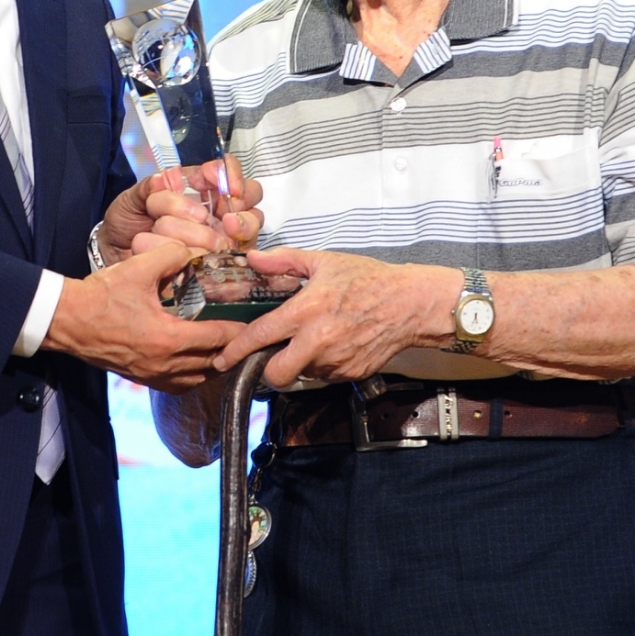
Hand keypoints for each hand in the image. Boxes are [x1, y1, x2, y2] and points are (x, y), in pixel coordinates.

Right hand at [44, 241, 245, 392]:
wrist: (66, 321)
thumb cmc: (100, 296)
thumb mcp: (138, 268)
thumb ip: (172, 255)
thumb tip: (192, 252)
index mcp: (168, 338)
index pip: (218, 339)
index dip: (239, 331)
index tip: (253, 322)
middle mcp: (164, 364)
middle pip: (213, 363)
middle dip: (231, 349)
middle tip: (244, 333)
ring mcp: (152, 375)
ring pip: (197, 378)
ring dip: (213, 364)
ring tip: (222, 346)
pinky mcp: (141, 378)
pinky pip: (179, 384)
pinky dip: (193, 374)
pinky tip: (193, 359)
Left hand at [99, 155, 262, 265]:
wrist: (117, 254)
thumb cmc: (128, 221)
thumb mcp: (132, 199)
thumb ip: (149, 188)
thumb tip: (164, 180)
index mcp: (198, 187)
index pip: (228, 171)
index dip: (231, 175)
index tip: (224, 186)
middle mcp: (215, 209)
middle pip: (250, 200)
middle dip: (243, 208)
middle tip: (227, 219)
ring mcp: (220, 236)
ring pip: (245, 230)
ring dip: (228, 232)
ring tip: (213, 240)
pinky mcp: (217, 261)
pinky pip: (231, 258)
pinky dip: (217, 255)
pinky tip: (203, 257)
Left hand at [212, 249, 460, 387]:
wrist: (411, 304)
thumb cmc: (368, 278)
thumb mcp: (324, 262)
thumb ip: (284, 261)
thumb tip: (253, 259)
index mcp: (307, 311)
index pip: (261, 336)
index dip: (236, 350)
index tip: (223, 359)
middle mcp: (318, 341)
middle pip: (276, 375)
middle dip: (267, 371)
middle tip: (268, 358)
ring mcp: (336, 361)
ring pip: (301, 376)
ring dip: (298, 364)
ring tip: (310, 341)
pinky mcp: (351, 374)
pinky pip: (325, 376)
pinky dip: (321, 365)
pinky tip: (331, 345)